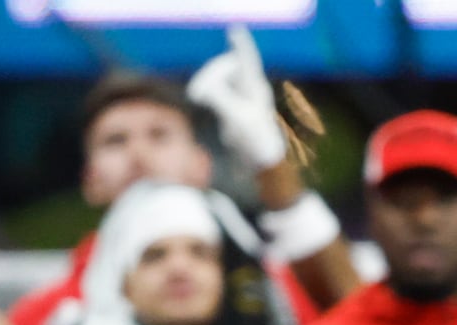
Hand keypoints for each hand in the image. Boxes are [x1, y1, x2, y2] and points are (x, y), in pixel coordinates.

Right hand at [187, 25, 286, 171]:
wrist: (261, 162)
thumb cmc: (255, 140)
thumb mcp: (237, 118)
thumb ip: (220, 99)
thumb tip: (202, 88)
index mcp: (256, 88)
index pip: (248, 60)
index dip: (241, 45)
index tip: (235, 31)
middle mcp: (250, 89)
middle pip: (227, 67)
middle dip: (210, 73)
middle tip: (195, 93)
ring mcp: (242, 98)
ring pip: (221, 78)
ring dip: (208, 81)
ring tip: (197, 96)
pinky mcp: (234, 109)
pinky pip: (218, 90)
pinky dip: (208, 92)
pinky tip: (201, 98)